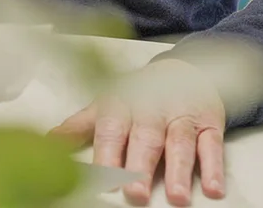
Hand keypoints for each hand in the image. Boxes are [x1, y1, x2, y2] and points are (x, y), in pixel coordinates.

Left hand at [51, 58, 225, 206]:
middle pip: (145, 139)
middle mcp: (150, 111)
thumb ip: (79, 126)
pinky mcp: (209, 122)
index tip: (103, 179)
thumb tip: (48, 142)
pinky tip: (212, 186)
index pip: (110, 133)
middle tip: (136, 193)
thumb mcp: (106, 105)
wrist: (182, 68)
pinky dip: (214, 166)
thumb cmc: (138, 94)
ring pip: (180, 143)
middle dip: (140, 165)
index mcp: (121, 107)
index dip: (106, 156)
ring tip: (176, 196)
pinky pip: (212, 144)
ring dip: (179, 170)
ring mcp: (180, 116)